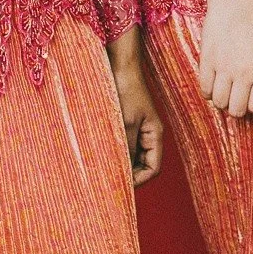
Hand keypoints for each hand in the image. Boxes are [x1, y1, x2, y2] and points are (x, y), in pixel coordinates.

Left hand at [107, 28, 163, 184]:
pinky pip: (121, 145)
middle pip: (141, 166)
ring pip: (130, 157)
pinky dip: (112, 152)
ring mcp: (135, 129)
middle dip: (127, 175)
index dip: (139, 181)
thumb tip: (123, 174)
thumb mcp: (126, 123)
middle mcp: (147, 135)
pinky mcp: (124, 124)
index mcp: (154, 135)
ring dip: (118, 163)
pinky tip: (97, 154)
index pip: (153, 168)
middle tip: (105, 182)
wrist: (118, 67)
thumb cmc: (125, 91)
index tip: (119, 186)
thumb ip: (127, 149)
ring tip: (99, 169)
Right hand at [198, 0, 252, 117]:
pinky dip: (208, 91)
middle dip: (238, 107)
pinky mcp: (206, 60)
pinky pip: (204, 89)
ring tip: (226, 92)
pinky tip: (214, 83)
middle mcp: (242, 72)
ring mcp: (222, 67)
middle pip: (236, 109)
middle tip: (238, 98)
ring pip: (219, 102)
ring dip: (223, 101)